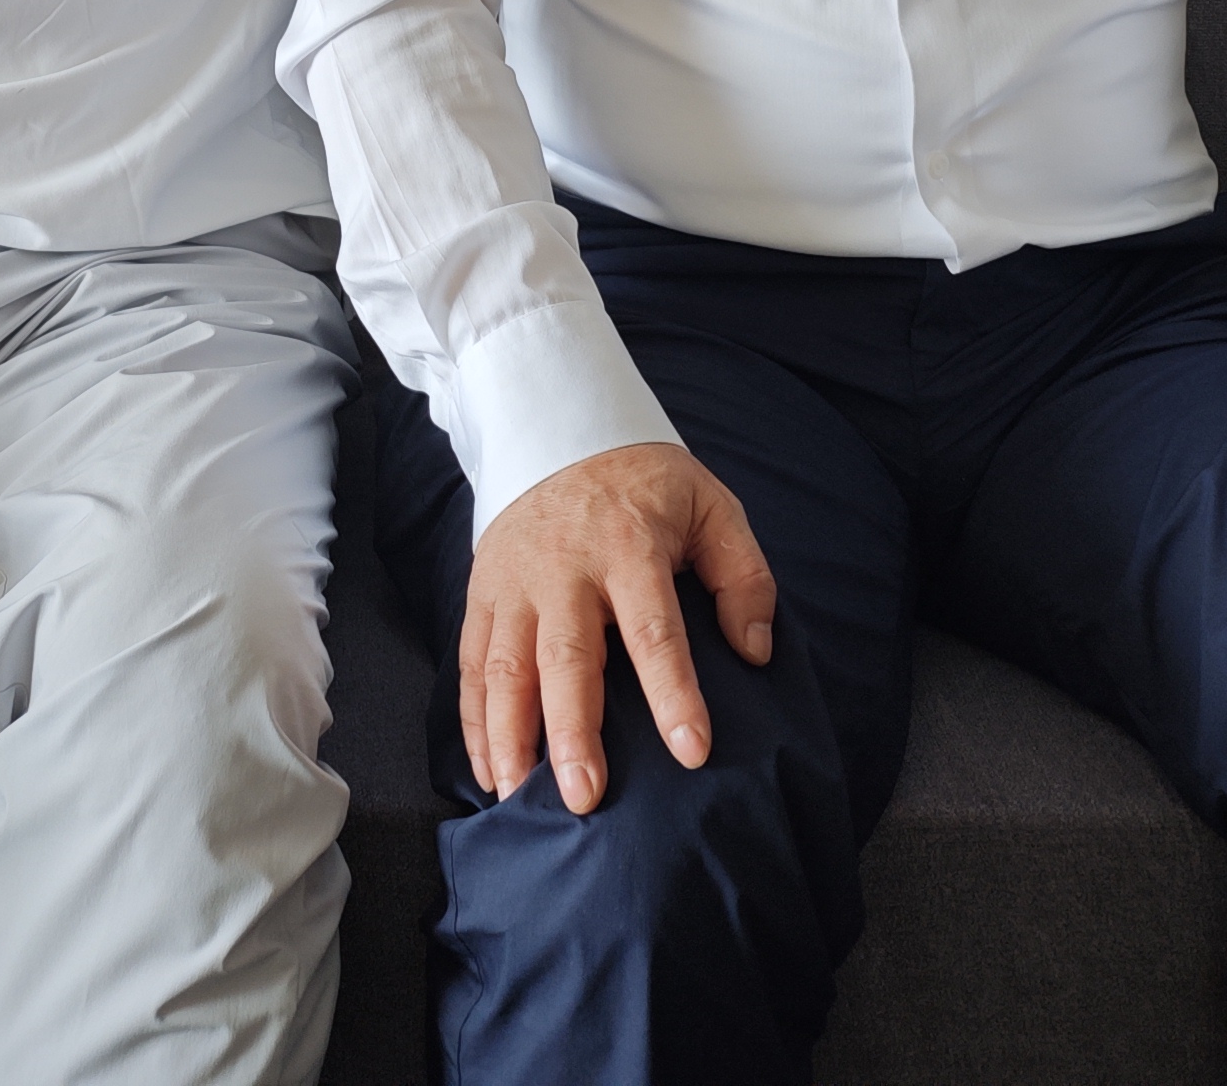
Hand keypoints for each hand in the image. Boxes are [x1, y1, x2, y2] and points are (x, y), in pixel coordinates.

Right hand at [458, 442, 777, 814]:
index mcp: (628, 546)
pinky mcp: (482, 591)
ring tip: (518, 798)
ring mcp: (515, 581)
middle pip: (565, 658)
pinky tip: (487, 769)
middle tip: (584, 797)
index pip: (654, 629)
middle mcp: (564, 568)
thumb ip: (742, 575)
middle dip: (572, 732)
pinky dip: (473, 719)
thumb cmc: (646, 484)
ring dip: (509, 736)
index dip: (674, 692)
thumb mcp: (711, 506)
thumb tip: (754, 649)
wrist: (560, 428)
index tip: (691, 751)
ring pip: (505, 666)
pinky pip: (471, 661)